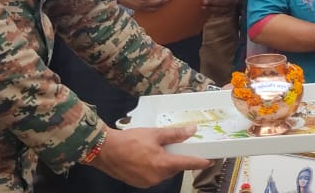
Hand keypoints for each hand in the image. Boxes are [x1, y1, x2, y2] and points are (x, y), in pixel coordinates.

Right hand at [90, 126, 210, 187]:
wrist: (104, 150)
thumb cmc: (129, 140)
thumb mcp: (154, 133)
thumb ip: (175, 134)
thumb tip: (192, 130)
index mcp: (163, 164)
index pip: (187, 164)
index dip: (200, 162)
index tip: (209, 161)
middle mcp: (157, 177)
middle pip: (175, 168)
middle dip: (177, 158)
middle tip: (175, 148)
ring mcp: (148, 182)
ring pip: (164, 172)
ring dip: (164, 163)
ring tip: (156, 150)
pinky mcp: (139, 183)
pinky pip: (153, 176)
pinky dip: (154, 168)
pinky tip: (147, 158)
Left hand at [202, 0, 239, 16]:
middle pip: (226, 1)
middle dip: (214, 2)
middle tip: (204, 1)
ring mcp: (234, 7)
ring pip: (224, 9)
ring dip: (213, 8)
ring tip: (203, 7)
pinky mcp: (231, 13)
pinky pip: (223, 14)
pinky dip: (216, 13)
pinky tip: (208, 11)